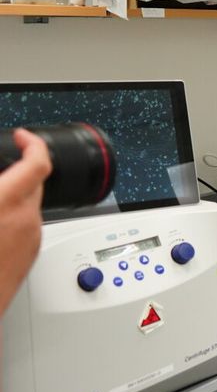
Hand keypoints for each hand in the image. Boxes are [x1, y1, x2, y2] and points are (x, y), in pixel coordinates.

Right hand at [0, 129, 50, 315]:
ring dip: (14, 197)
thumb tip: (3, 186)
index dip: (33, 143)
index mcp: (5, 203)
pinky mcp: (31, 255)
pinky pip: (27, 226)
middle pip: (36, 182)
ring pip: (30, 205)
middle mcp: (25, 219)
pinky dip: (13, 218)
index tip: (23, 136)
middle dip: (20, 171)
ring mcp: (31, 238)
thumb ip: (0, 191)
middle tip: (2, 169)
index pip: (38, 163)